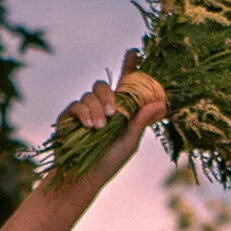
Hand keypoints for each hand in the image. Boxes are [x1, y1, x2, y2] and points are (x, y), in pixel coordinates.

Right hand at [54, 48, 167, 190]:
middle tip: (113, 114)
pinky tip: (88, 127)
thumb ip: (141, 121)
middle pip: (102, 85)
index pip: (123, 83)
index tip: (134, 53)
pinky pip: (77, 105)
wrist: (83, 178)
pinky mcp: (69, 117)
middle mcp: (100, 106)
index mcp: (118, 110)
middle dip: (108, 97)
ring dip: (97, 110)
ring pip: (90, 95)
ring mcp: (83, 110)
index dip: (129, 67)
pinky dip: (84, 113)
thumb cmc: (108, 162)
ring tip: (99, 128)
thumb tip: (161, 103)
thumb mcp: (129, 142)